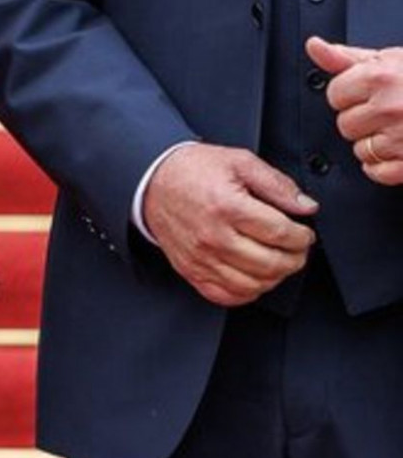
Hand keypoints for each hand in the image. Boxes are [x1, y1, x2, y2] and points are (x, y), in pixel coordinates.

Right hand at [142, 143, 316, 306]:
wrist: (151, 180)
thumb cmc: (193, 170)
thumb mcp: (238, 161)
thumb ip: (276, 183)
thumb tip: (306, 206)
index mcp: (226, 206)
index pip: (281, 233)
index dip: (302, 236)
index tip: (304, 232)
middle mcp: (213, 236)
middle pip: (272, 263)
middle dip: (296, 258)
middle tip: (298, 248)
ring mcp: (201, 258)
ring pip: (255, 284)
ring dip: (276, 276)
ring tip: (278, 260)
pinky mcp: (192, 271)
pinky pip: (229, 296)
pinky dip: (250, 291)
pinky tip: (255, 274)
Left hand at [309, 37, 402, 185]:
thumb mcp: (390, 60)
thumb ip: (348, 58)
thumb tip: (314, 46)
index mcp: (381, 77)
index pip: (335, 94)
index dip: (349, 95)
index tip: (366, 94)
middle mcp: (391, 107)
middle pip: (345, 125)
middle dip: (361, 120)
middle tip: (386, 112)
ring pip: (361, 150)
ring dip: (373, 144)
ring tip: (397, 130)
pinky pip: (379, 173)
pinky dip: (383, 167)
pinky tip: (397, 152)